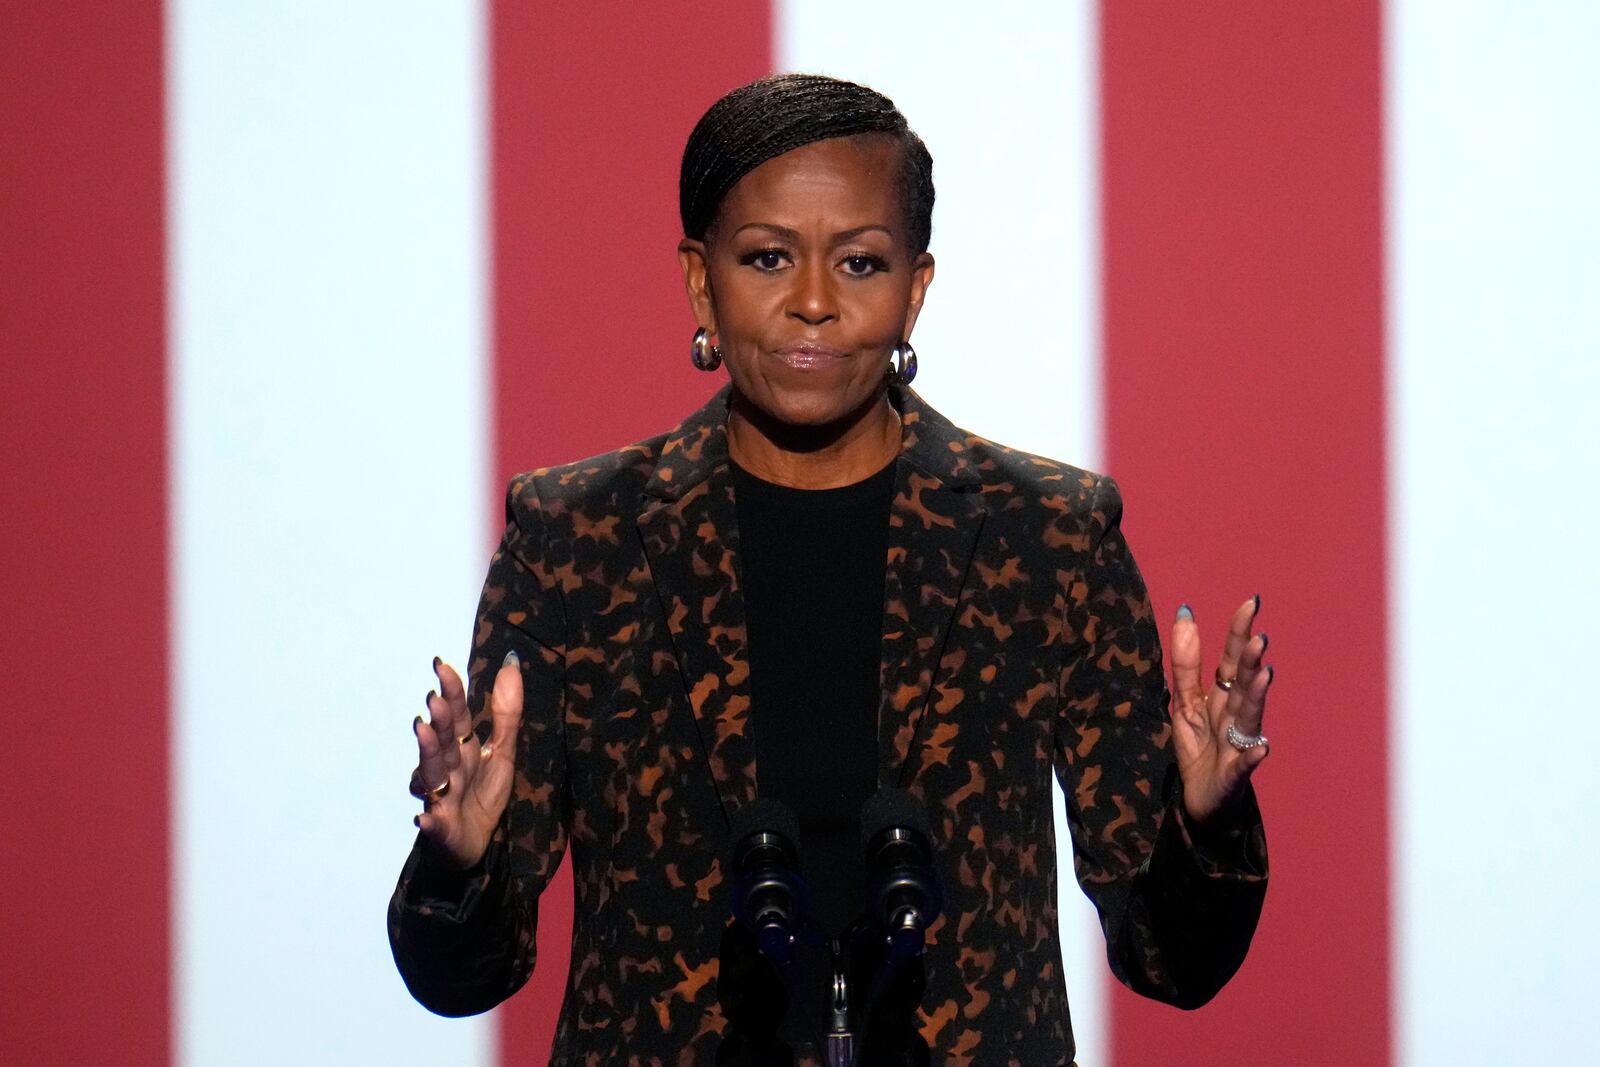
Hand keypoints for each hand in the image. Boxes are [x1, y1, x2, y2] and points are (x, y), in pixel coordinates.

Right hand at [409, 652, 522, 870]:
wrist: (478, 841)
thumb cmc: (484, 793)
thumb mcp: (503, 751)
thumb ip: (507, 712)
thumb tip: (511, 663)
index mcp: (462, 748)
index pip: (456, 715)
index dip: (451, 691)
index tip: (441, 664)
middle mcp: (447, 768)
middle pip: (442, 741)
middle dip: (438, 720)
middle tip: (434, 698)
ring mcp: (441, 796)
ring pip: (431, 774)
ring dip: (427, 754)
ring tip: (423, 734)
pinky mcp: (441, 828)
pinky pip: (433, 824)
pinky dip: (429, 821)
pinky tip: (425, 818)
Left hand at [1168, 596, 1273, 825]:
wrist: (1202, 798)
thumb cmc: (1200, 747)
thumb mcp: (1185, 702)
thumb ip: (1186, 662)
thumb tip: (1184, 613)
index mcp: (1223, 696)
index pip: (1233, 659)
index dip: (1239, 632)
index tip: (1250, 602)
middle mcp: (1236, 716)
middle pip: (1244, 683)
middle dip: (1251, 661)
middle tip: (1259, 637)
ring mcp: (1239, 744)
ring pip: (1250, 717)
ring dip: (1257, 696)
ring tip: (1264, 675)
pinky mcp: (1235, 774)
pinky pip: (1245, 765)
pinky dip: (1253, 757)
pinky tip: (1261, 748)